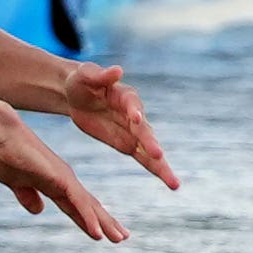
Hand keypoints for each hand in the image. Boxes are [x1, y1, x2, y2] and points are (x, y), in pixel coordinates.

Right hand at [0, 125, 128, 242]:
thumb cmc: (4, 152)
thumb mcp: (15, 182)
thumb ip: (28, 196)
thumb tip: (39, 211)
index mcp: (53, 182)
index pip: (75, 206)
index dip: (87, 220)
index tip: (100, 233)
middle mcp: (64, 180)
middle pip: (88, 206)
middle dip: (105, 223)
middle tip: (122, 237)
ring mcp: (64, 178)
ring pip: (89, 206)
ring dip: (104, 224)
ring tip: (119, 238)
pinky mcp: (60, 178)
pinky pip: (78, 203)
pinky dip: (88, 218)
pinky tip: (97, 233)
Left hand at [42, 59, 177, 189]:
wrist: (78, 96)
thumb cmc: (82, 81)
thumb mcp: (86, 75)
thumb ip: (101, 75)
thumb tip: (117, 70)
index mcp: (124, 95)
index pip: (131, 103)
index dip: (134, 110)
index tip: (136, 118)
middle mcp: (135, 114)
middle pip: (144, 130)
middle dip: (150, 142)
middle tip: (158, 154)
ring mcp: (133, 132)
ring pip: (149, 150)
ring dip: (161, 165)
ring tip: (174, 183)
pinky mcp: (127, 144)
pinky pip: (143, 159)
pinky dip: (156, 170)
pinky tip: (171, 183)